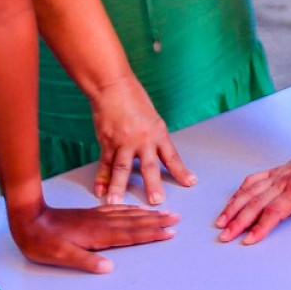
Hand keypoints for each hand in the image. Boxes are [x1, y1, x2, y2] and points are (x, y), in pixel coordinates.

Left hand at [9, 200, 177, 272]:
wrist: (29, 219)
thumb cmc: (43, 241)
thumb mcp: (61, 256)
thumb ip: (85, 261)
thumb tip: (109, 268)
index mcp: (98, 235)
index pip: (131, 235)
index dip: (151, 234)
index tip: (169, 232)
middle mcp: (102, 224)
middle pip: (135, 222)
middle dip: (157, 221)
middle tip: (176, 218)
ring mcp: (97, 217)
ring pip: (129, 215)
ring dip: (147, 215)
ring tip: (164, 212)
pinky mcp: (91, 215)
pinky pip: (117, 210)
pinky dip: (131, 210)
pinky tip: (137, 209)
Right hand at [89, 76, 195, 204]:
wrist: (113, 86)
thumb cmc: (134, 99)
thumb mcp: (152, 118)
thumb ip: (154, 138)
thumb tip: (159, 154)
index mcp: (158, 133)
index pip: (172, 156)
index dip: (181, 171)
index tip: (190, 183)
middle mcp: (142, 140)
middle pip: (148, 166)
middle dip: (153, 185)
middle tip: (156, 201)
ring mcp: (123, 142)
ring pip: (122, 168)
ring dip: (118, 187)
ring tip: (116, 203)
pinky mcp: (107, 142)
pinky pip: (104, 164)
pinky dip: (101, 179)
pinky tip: (99, 191)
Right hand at [216, 144, 290, 244]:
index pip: (274, 211)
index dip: (261, 227)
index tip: (249, 239)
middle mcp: (283, 183)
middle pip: (255, 204)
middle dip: (238, 221)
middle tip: (225, 236)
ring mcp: (277, 177)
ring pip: (249, 193)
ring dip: (233, 208)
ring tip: (221, 223)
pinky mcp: (274, 173)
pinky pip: (252, 181)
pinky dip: (239, 192)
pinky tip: (231, 203)